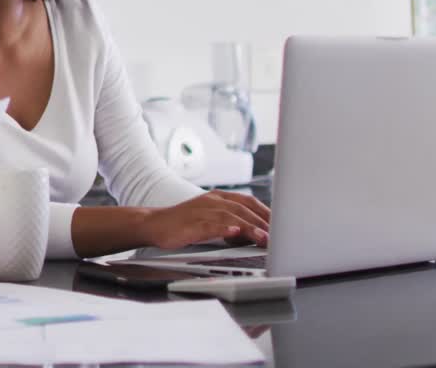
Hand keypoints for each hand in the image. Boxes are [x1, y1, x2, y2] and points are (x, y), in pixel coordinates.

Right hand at [139, 190, 270, 249]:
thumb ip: (230, 222)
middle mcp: (211, 201)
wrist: (152, 224)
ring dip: (250, 226)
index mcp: (217, 197)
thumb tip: (252, 233)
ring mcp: (201, 211)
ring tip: (265, 238)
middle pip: (243, 208)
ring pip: (231, 216)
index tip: (282, 224)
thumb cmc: (181, 223)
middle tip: (280, 235)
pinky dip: (225, 228)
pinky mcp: (191, 223)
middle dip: (264, 222)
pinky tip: (235, 233)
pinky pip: (211, 224)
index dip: (266, 212)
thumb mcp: (209, 219)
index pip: (248, 201)